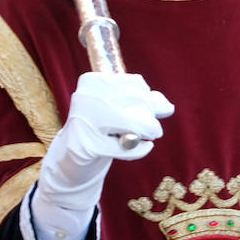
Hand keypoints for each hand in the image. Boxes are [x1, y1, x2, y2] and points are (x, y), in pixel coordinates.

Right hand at [39, 72, 175, 210]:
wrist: (71, 158)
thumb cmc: (101, 128)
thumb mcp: (121, 108)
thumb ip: (146, 102)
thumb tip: (168, 107)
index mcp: (92, 81)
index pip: (137, 84)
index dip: (148, 100)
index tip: (141, 112)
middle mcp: (85, 97)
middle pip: (139, 102)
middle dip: (150, 118)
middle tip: (149, 130)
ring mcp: (84, 122)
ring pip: (135, 123)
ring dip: (149, 132)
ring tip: (142, 137)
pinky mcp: (86, 147)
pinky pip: (127, 147)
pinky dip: (140, 150)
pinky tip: (141, 148)